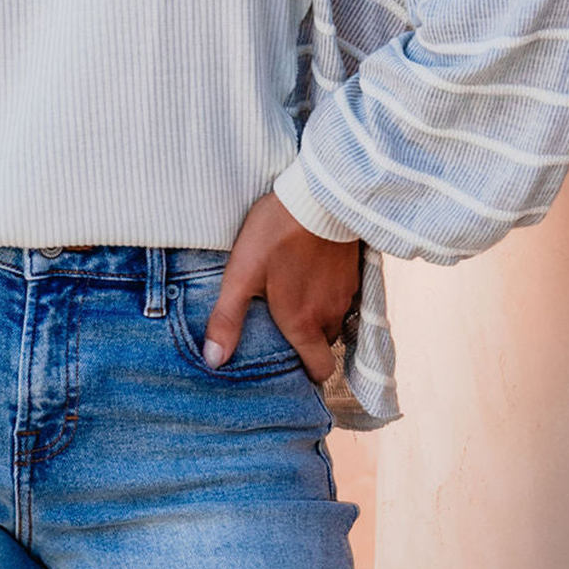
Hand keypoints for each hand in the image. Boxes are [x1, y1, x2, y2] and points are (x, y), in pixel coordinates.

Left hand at [202, 192, 362, 382]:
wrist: (318, 196)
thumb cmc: (275, 235)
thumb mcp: (241, 275)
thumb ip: (227, 319)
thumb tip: (213, 360)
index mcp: (303, 324)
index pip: (321, 370)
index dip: (308, 372)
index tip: (291, 363)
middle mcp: (330, 314)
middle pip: (325, 343)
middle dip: (308, 340)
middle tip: (283, 324)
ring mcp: (347, 292)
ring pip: (335, 318)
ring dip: (318, 314)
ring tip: (293, 295)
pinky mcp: (355, 270)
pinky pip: (344, 295)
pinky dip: (329, 292)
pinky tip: (310, 272)